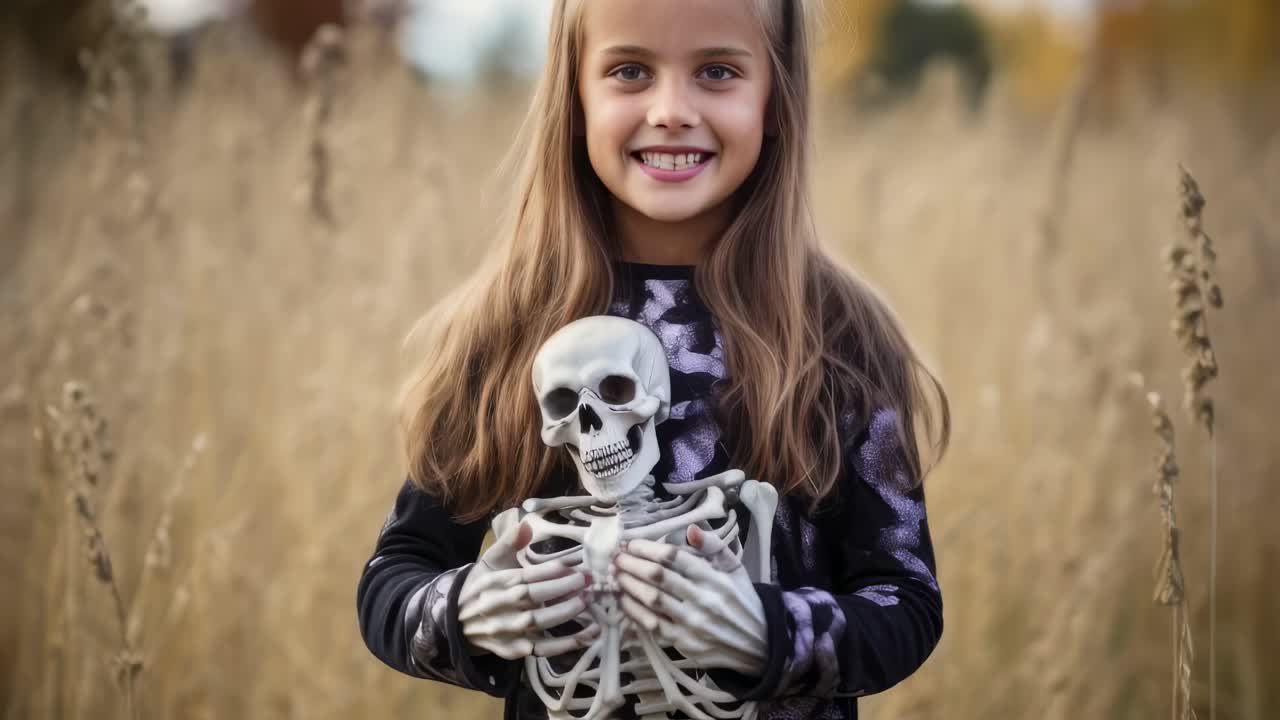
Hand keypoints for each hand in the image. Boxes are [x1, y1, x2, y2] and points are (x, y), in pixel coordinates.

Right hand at [458, 521, 599, 659]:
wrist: (457, 622)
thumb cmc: (481, 588)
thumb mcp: (489, 561)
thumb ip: (509, 542)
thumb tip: (526, 524)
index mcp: (496, 583)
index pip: (525, 575)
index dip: (550, 570)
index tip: (573, 564)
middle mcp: (499, 606)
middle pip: (532, 596)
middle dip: (562, 588)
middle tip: (587, 580)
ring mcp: (506, 630)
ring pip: (536, 622)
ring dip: (563, 612)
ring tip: (586, 601)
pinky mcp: (514, 650)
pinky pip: (541, 649)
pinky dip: (565, 644)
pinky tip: (588, 634)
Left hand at [613, 525, 767, 675]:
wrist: (758, 643)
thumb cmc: (742, 600)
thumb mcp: (735, 568)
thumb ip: (714, 546)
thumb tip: (690, 529)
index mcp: (714, 578)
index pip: (673, 557)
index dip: (647, 548)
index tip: (631, 543)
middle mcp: (702, 600)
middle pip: (657, 577)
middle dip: (631, 564)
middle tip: (616, 557)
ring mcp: (692, 624)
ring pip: (651, 601)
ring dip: (628, 586)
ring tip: (616, 575)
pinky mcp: (684, 643)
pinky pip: (652, 626)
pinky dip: (634, 612)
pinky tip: (624, 601)